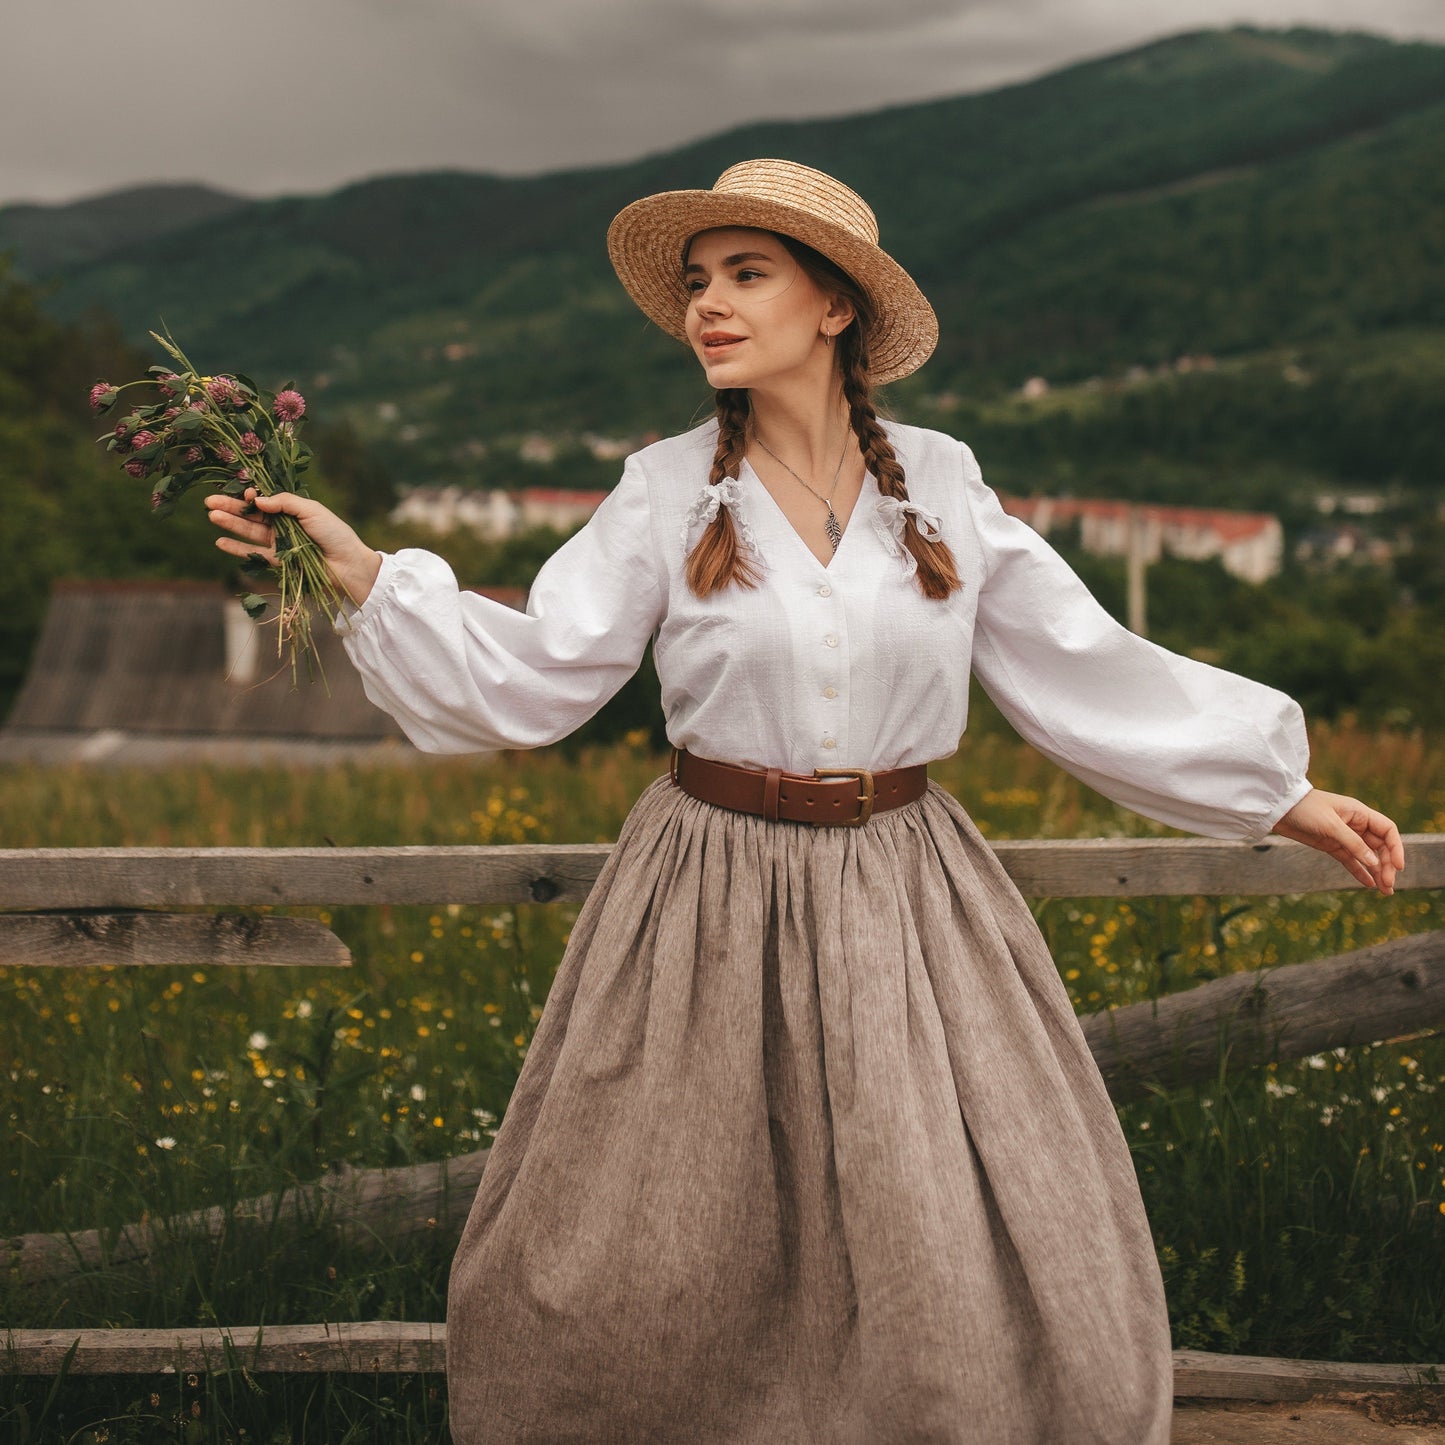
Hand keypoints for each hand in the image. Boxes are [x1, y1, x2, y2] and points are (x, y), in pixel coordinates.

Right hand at [205, 487, 382, 606]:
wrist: (347, 566)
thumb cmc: (334, 533)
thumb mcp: (311, 510)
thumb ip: (284, 502)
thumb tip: (257, 499)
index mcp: (293, 508)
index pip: (265, 499)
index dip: (251, 495)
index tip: (244, 492)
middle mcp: (284, 524)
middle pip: (252, 514)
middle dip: (231, 507)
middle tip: (208, 501)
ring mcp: (280, 542)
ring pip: (250, 531)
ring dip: (230, 523)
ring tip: (211, 516)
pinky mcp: (279, 561)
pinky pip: (254, 553)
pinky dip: (237, 548)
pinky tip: (220, 542)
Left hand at [1272, 789, 1404, 894]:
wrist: (1278, 808)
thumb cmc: (1305, 809)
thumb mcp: (1330, 825)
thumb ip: (1353, 843)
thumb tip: (1374, 862)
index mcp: (1359, 813)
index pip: (1387, 831)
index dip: (1396, 848)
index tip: (1398, 867)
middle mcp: (1355, 824)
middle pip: (1380, 847)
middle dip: (1387, 865)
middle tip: (1389, 885)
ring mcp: (1343, 836)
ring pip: (1366, 856)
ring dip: (1377, 872)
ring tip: (1385, 891)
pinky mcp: (1331, 845)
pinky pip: (1350, 860)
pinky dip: (1360, 872)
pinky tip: (1369, 884)